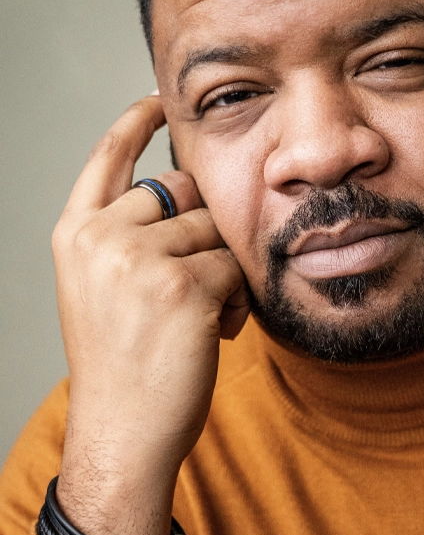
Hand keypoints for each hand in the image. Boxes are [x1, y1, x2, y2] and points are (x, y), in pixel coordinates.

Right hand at [51, 95, 248, 534]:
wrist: (122, 433)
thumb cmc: (122, 362)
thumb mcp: (103, 286)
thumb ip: (130, 235)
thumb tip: (185, 194)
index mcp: (76, 234)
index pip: (107, 157)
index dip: (134, 123)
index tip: (156, 101)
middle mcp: (100, 237)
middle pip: (183, 190)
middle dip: (202, 230)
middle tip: (187, 283)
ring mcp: (139, 259)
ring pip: (217, 228)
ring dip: (222, 269)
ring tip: (198, 314)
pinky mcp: (182, 284)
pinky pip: (236, 265)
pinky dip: (237, 298)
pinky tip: (213, 330)